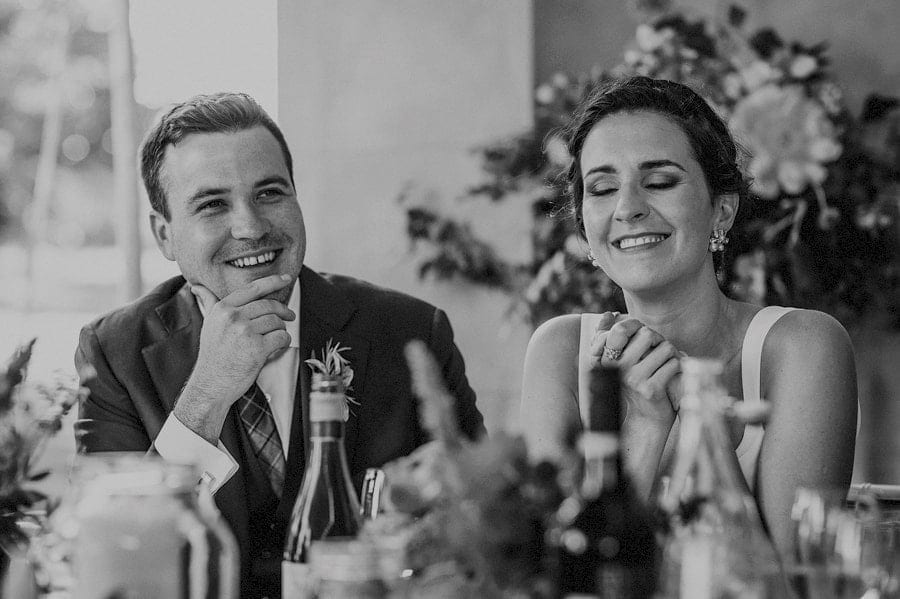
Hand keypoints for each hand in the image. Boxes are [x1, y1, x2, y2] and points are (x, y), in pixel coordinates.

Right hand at [191, 274, 295, 399]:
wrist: (211, 384)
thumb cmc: (212, 356)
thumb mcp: (208, 325)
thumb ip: (208, 303)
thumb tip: (196, 287)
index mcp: (223, 308)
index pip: (253, 288)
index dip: (273, 281)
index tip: (285, 278)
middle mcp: (233, 317)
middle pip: (268, 305)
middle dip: (283, 311)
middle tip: (289, 316)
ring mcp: (245, 332)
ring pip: (276, 321)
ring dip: (281, 329)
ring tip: (275, 337)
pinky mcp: (257, 348)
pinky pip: (281, 337)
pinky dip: (285, 341)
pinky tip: (279, 346)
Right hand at [590, 314, 680, 425]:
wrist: (644, 419)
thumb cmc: (634, 386)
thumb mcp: (618, 362)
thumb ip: (609, 338)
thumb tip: (608, 314)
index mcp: (605, 357)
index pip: (622, 328)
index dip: (639, 329)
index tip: (646, 340)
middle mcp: (616, 367)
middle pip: (647, 334)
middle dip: (659, 341)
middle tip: (661, 352)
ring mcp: (633, 378)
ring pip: (665, 348)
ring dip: (672, 355)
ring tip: (668, 365)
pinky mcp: (650, 389)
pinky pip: (673, 364)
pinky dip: (679, 368)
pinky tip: (674, 375)